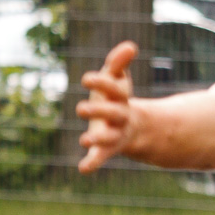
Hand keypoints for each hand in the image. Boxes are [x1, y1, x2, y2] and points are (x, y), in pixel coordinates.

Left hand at [77, 40, 139, 173]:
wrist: (133, 126)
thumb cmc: (116, 98)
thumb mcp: (117, 79)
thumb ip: (118, 63)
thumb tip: (130, 45)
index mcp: (120, 98)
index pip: (114, 89)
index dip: (102, 82)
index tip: (86, 77)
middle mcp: (119, 117)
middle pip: (113, 114)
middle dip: (99, 111)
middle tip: (81, 108)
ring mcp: (114, 134)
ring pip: (109, 138)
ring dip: (97, 139)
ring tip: (84, 140)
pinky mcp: (106, 148)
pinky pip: (101, 157)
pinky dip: (93, 163)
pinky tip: (83, 169)